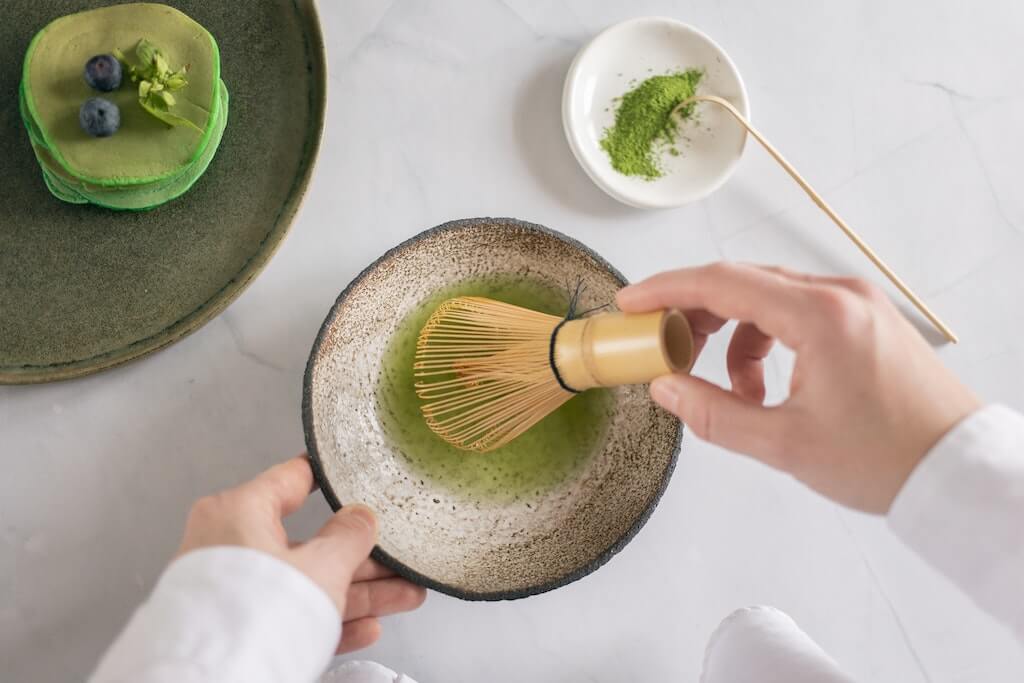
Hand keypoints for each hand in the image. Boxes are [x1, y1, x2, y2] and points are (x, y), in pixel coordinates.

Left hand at [178, 456, 426, 652]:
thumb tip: (361, 518)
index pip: (290, 480)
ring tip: (404, 596)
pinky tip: (368, 628)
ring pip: (307, 584)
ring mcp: (234, 591)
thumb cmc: (255, 616)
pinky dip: (331, 621)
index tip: (354, 475)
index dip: (330, 478)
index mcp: (239, 513)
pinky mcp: (240, 629)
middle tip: (397, 558)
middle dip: (363, 557)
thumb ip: (349, 538)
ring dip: (359, 593)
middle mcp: (229, 547)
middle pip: (310, 544)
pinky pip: (293, 616)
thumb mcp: (321, 567)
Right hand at [618, 263, 980, 512]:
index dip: (666, 290)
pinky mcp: (864, 317)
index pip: (722, 282)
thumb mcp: (785, 445)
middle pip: (742, 282)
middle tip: (663, 348)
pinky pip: (796, 312)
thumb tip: (664, 388)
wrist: (957, 469)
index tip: (629, 304)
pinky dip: (767, 341)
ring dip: (735, 337)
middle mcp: (839, 294)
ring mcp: (855, 302)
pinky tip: (767, 387)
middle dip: (695, 313)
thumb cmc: (885, 459)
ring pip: (768, 298)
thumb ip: (714, 413)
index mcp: (821, 316)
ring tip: (735, 394)